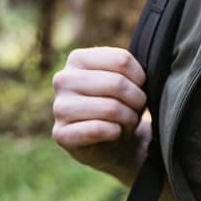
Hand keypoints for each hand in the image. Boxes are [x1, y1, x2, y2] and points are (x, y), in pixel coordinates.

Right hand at [52, 47, 150, 184]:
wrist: (111, 141)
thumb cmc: (120, 103)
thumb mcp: (126, 79)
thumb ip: (129, 70)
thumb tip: (141, 76)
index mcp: (78, 59)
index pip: (122, 60)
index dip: (140, 78)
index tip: (140, 87)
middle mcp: (63, 79)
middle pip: (117, 83)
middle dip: (137, 100)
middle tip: (136, 109)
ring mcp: (59, 107)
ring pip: (111, 108)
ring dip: (129, 118)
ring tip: (128, 121)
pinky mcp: (61, 134)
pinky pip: (99, 129)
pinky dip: (116, 133)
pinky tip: (115, 133)